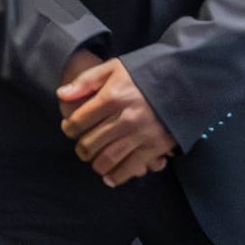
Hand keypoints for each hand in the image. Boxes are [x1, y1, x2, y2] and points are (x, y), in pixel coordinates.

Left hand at [57, 53, 170, 184]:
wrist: (183, 78)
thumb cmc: (144, 72)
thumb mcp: (114, 67)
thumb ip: (86, 81)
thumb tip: (61, 95)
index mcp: (113, 96)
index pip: (80, 119)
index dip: (69, 128)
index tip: (69, 129)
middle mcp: (126, 117)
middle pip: (92, 142)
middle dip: (81, 148)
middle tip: (81, 149)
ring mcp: (142, 133)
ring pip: (109, 158)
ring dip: (96, 164)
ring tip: (94, 161)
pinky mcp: (156, 146)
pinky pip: (132, 167)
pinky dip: (118, 176)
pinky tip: (109, 177)